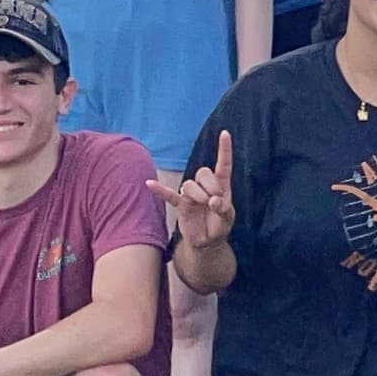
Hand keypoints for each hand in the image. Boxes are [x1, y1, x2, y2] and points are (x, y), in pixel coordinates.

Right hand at [149, 130, 235, 258]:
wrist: (207, 242)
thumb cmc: (219, 226)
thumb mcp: (227, 219)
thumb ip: (223, 209)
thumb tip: (213, 201)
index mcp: (221, 185)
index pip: (223, 164)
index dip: (224, 149)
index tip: (225, 133)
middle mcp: (205, 186)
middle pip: (203, 172)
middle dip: (210, 185)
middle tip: (214, 201)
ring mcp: (191, 194)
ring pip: (189, 183)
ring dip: (197, 194)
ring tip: (203, 205)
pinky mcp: (180, 204)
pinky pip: (168, 194)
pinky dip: (159, 189)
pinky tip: (149, 184)